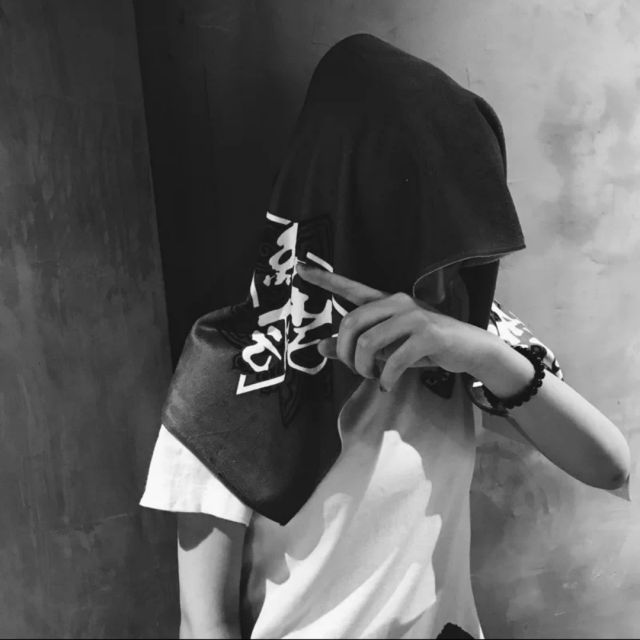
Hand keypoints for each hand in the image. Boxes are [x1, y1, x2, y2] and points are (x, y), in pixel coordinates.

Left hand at [296, 262, 495, 391]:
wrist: (468, 349)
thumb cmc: (423, 347)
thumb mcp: (387, 346)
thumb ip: (356, 345)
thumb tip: (320, 347)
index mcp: (385, 301)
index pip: (351, 287)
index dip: (325, 279)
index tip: (299, 269)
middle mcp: (397, 302)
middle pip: (350, 323)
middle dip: (344, 352)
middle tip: (354, 369)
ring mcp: (413, 316)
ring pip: (367, 343)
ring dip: (363, 368)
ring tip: (373, 377)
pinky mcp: (427, 335)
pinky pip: (393, 360)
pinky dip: (386, 378)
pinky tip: (388, 385)